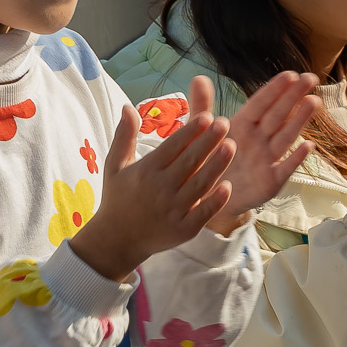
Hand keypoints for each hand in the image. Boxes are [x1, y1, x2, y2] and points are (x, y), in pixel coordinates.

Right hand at [73, 79, 236, 279]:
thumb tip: (127, 107)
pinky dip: (215, 200)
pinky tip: (228, 185)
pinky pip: (203, 213)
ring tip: (231, 146)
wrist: (117, 240)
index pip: (172, 146)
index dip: (190, 131)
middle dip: (208, 141)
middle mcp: (160, 189)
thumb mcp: (114, 165)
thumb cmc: (118, 197)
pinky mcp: (183, 229)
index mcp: (146, 171)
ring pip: (200, 184)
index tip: (207, 116)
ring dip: (217, 165)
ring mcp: (173, 210)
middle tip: (225, 122)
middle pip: (189, 162)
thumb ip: (124, 136)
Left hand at [207, 68, 320, 229]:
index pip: (261, 104)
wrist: (209, 199)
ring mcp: (267, 160)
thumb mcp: (202, 133)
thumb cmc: (209, 161)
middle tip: (311, 78)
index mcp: (243, 125)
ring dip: (299, 120)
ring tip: (313, 102)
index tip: (291, 74)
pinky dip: (296, 158)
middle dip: (294, 97)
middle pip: (278, 115)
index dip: (275, 90)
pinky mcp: (270, 182)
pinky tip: (308, 146)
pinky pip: (285, 169)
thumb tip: (199, 77)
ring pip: (286, 136)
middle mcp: (259, 139)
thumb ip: (202, 106)